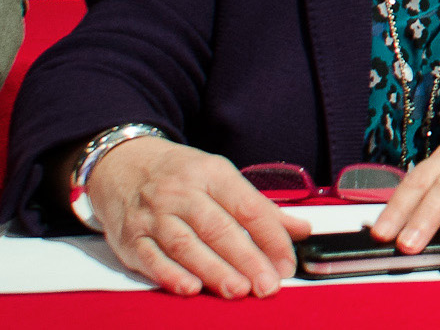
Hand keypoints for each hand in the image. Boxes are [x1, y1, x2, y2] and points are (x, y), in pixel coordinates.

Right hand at [86, 137, 310, 297]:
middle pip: (218, 229)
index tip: (287, 263)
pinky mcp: (129, 237)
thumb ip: (260, 207)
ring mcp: (153, 216)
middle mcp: (181, 193)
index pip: (249, 208)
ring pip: (186, 245)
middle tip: (267, 284)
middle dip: (246, 259)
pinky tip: (190, 288)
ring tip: (238, 290)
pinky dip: (170, 275)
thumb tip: (301, 229)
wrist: (122, 163)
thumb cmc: (181, 174)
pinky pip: (150, 258)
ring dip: (213, 270)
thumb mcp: (222, 177)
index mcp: (212, 174)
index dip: (271, 238)